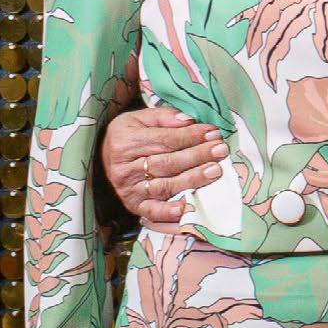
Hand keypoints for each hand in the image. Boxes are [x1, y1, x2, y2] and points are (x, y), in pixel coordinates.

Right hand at [101, 105, 226, 227]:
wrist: (106, 157)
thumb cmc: (132, 135)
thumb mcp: (141, 118)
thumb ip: (165, 116)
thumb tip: (189, 120)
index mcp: (125, 142)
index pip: (164, 140)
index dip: (191, 136)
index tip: (214, 132)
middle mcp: (124, 168)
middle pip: (167, 163)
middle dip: (197, 156)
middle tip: (221, 150)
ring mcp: (128, 189)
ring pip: (164, 185)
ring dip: (193, 179)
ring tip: (216, 170)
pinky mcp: (134, 206)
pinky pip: (152, 211)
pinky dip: (168, 212)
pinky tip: (185, 208)